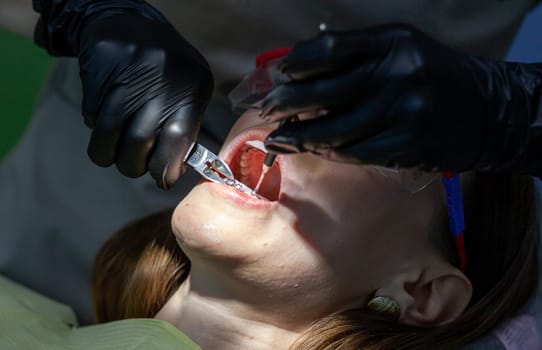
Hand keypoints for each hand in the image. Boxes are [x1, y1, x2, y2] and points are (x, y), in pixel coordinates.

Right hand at [34, 1, 213, 188]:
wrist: (127, 22)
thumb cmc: (168, 67)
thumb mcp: (192, 89)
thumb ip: (187, 126)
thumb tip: (173, 169)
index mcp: (191, 89)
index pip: (178, 140)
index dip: (168, 168)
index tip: (163, 179)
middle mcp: (159, 83)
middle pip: (138, 143)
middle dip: (134, 165)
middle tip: (135, 164)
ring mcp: (126, 78)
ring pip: (108, 136)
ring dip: (110, 155)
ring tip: (116, 152)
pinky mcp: (98, 77)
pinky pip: (92, 119)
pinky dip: (98, 131)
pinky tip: (108, 120)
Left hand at [260, 24, 541, 174]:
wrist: (490, 111)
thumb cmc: (435, 78)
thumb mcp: (402, 50)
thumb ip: (357, 56)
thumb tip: (301, 69)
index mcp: (392, 42)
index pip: (330, 50)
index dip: (297, 64)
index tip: (279, 76)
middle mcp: (398, 73)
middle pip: (325, 92)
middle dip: (287, 104)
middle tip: (267, 112)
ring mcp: (405, 111)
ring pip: (336, 130)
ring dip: (300, 137)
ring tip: (279, 140)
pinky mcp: (410, 143)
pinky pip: (356, 153)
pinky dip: (331, 153)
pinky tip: (316, 151)